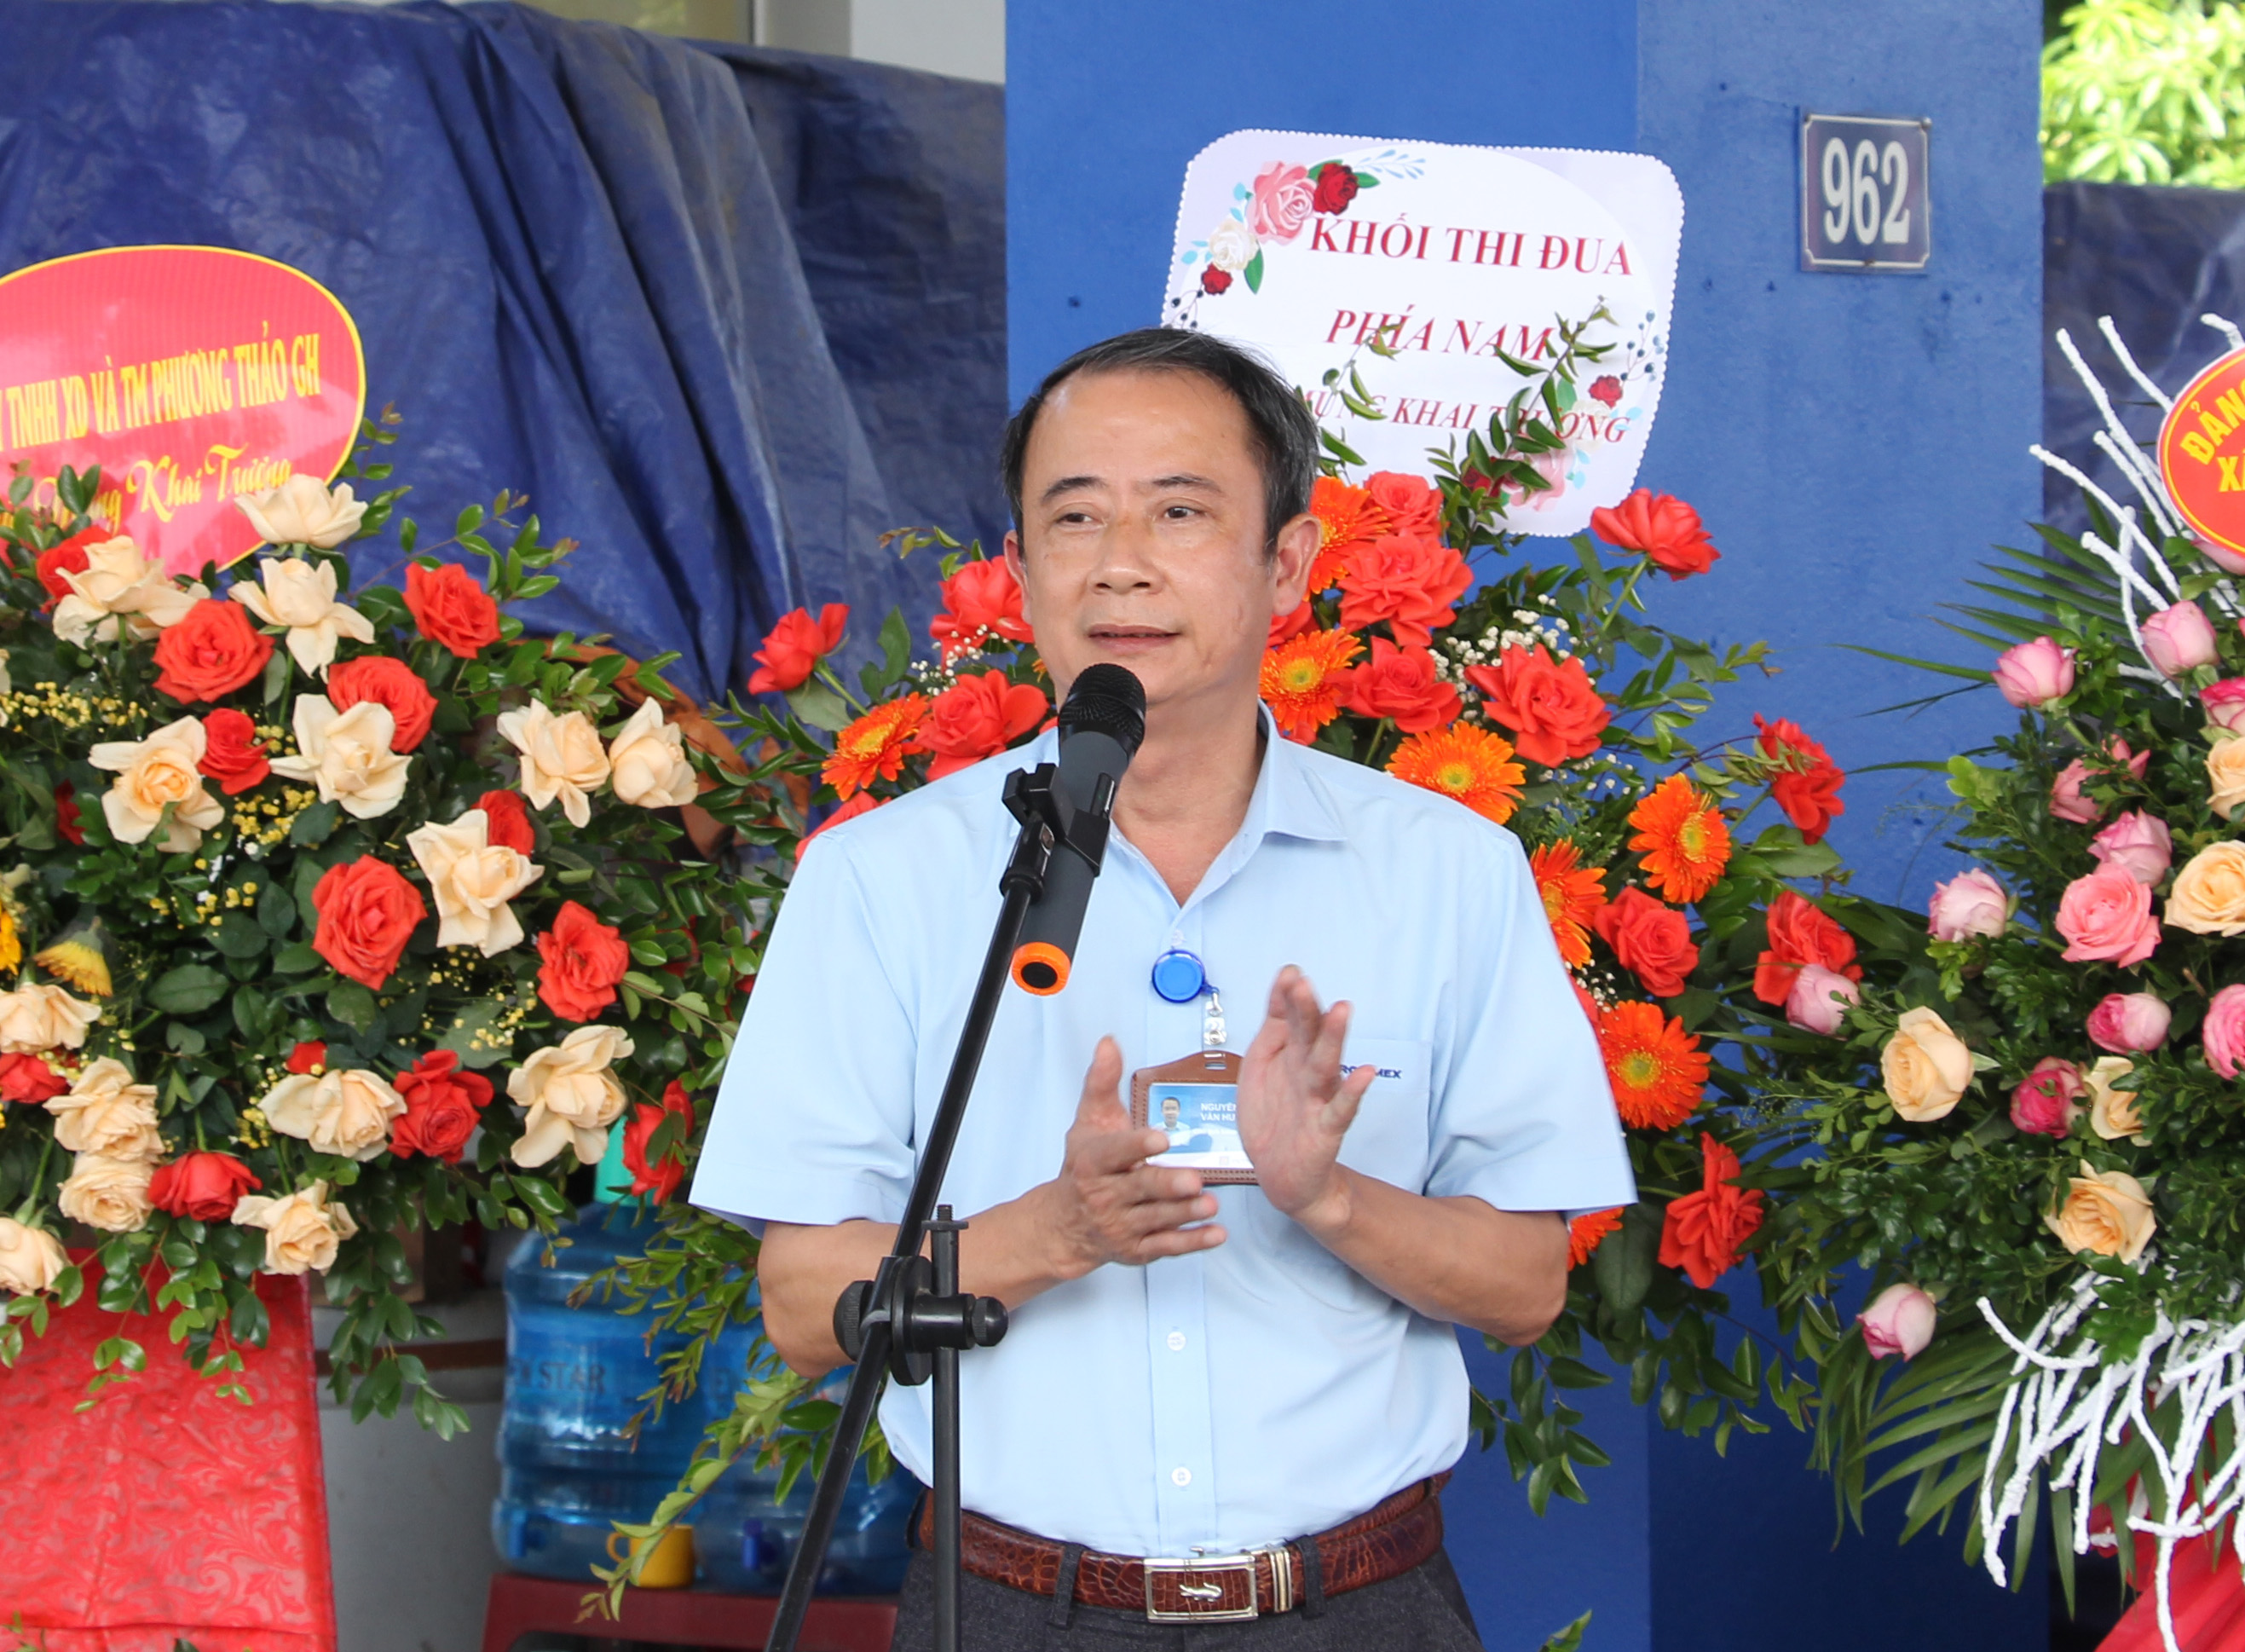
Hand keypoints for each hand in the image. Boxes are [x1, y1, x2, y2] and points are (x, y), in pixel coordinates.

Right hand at [1030, 1036, 1225, 1277]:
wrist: (1067, 1224)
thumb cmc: (1085, 1167)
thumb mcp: (1089, 1121)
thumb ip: (1101, 1083)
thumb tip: (1109, 1043)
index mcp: (1094, 1162)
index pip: (1115, 1153)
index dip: (1137, 1146)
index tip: (1160, 1139)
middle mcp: (1105, 1195)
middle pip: (1139, 1189)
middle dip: (1166, 1186)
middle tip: (1193, 1180)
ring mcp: (1122, 1225)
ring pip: (1156, 1219)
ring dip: (1184, 1212)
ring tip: (1210, 1202)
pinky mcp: (1138, 1249)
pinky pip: (1167, 1247)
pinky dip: (1193, 1242)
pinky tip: (1215, 1233)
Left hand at [1236, 966, 1375, 1233]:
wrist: (1282, 1174)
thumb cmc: (1272, 1117)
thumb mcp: (1261, 1065)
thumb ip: (1273, 1028)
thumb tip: (1282, 987)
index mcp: (1290, 1056)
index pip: (1291, 1020)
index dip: (1288, 998)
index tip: (1290, 973)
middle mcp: (1308, 1072)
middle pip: (1309, 1036)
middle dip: (1307, 1010)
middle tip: (1304, 984)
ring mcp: (1319, 1099)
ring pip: (1326, 1065)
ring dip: (1334, 1038)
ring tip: (1341, 1011)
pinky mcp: (1326, 1129)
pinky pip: (1342, 1109)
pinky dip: (1353, 1092)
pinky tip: (1364, 1073)